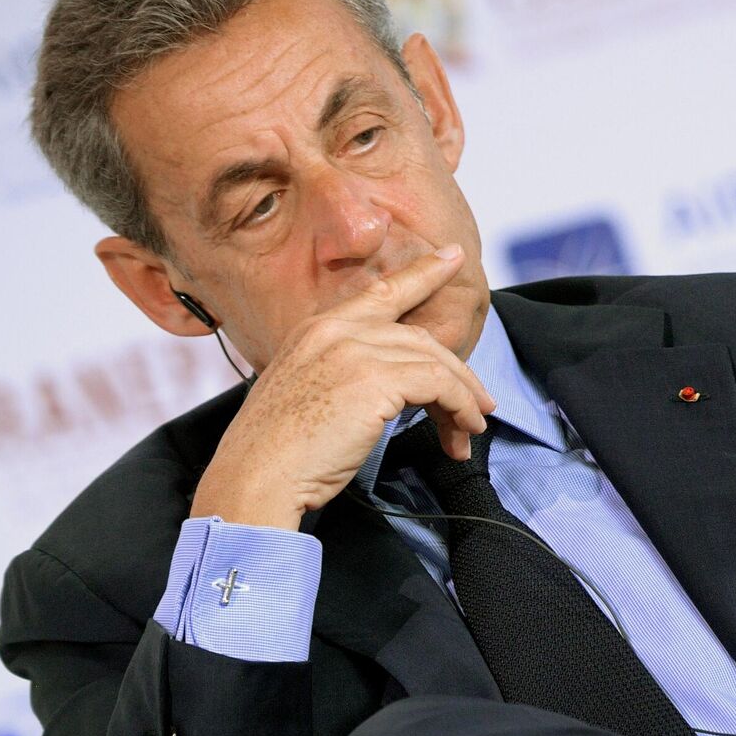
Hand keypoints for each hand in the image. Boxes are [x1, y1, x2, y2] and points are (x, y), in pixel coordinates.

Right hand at [190, 245, 496, 529]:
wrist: (254, 478)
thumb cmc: (276, 453)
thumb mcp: (306, 394)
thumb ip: (345, 374)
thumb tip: (393, 389)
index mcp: (315, 329)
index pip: (380, 293)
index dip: (422, 273)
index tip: (452, 257)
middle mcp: (336, 330)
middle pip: (420, 338)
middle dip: (458, 372)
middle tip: (480, 403)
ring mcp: (355, 350)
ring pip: (435, 362)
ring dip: (463, 398)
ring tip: (472, 428)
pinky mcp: (377, 379)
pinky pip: (440, 385)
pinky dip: (460, 408)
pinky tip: (461, 432)